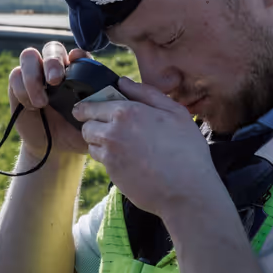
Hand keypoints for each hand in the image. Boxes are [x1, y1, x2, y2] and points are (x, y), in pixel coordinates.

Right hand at [7, 42, 91, 157]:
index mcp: (77, 73)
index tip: (76, 61)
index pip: (76, 53)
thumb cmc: (79, 132)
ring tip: (42, 101)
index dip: (76, 54)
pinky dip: (22, 89)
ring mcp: (35, 76)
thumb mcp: (94, 121)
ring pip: (28, 56)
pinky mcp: (18, 87)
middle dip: (52, 60)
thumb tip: (112, 95)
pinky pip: (14, 76)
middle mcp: (55, 69)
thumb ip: (102, 107)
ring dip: (33, 75)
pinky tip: (32, 106)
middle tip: (55, 80)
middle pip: (52, 48)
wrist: (57, 149)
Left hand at [71, 77, 221, 219]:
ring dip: (100, 142)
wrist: (187, 190)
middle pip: (86, 125)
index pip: (90, 106)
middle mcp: (112, 132)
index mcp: (126, 112)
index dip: (87, 107)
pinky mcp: (111, 173)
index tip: (89, 109)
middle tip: (108, 127)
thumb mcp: (175, 112)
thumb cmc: (187, 149)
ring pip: (91, 144)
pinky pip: (101, 161)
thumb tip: (123, 82)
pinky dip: (109, 159)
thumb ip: (147, 93)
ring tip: (122, 144)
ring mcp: (109, 155)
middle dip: (93, 124)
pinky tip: (129, 160)